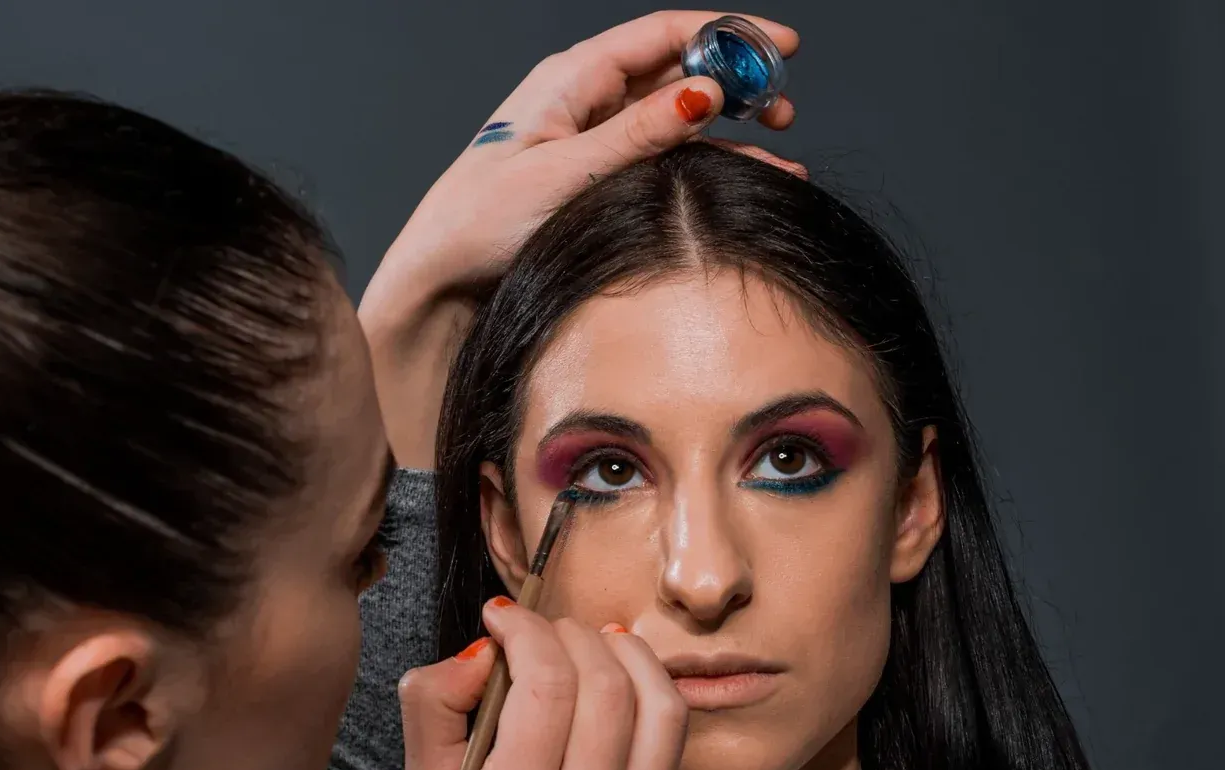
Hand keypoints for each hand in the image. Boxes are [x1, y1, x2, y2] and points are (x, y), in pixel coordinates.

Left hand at [360, 10, 802, 467]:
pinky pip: (662, 161)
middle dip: (737, 84)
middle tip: (784, 112)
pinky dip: (703, 168)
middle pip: (678, 73)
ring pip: (677, 121)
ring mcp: (592, 140)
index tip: (784, 44)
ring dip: (729, 135)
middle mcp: (585, 100)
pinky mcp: (595, 181)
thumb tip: (704, 93)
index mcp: (571, 78)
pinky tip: (744, 182)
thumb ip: (638, 135)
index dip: (728, 33)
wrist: (440, 281)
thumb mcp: (564, 175)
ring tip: (780, 158)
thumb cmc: (479, 224)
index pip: (664, 34)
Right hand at [400, 602, 688, 769]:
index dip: (525, 629)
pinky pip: (668, 747)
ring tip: (592, 640)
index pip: (544, 684)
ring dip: (625, 652)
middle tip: (543, 629)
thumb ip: (434, 708)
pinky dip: (641, 700)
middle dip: (572, 633)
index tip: (502, 617)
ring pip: (659, 705)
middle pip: (606, 683)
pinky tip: (611, 695)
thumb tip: (485, 649)